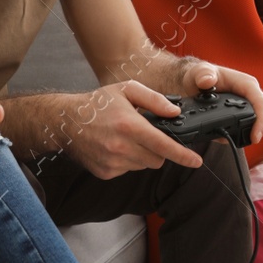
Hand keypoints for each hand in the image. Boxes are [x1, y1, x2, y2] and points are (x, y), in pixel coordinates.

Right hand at [60, 80, 205, 178]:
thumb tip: (175, 113)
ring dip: (143, 155)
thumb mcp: (128, 89)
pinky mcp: (106, 172)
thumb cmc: (98, 103)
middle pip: (157, 159)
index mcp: (129, 125)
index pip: (164, 145)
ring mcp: (112, 162)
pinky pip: (129, 170)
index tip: (196, 161)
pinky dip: (128, 160)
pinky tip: (116, 146)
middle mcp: (120, 147)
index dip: (183, 155)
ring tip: (126, 138)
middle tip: (146, 135)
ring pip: (144, 165)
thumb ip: (155, 99)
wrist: (66, 122)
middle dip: (159, 150)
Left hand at [178, 59, 262, 145]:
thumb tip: (207, 81)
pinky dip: (232, 136)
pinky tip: (220, 137)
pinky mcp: (236, 116)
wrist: (193, 82)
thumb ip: (203, 74)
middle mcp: (248, 96)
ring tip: (227, 139)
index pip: (260, 103)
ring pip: (250, 125)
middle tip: (247, 142)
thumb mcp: (199, 71)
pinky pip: (239, 129)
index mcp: (246, 84)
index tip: (255, 137)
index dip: (261, 120)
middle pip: (259, 116)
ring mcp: (243, 108)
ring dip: (242, 135)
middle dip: (255, 131)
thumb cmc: (200, 74)